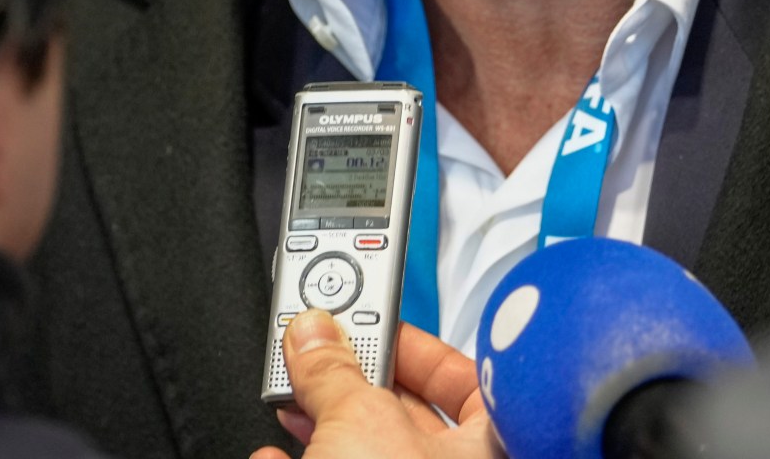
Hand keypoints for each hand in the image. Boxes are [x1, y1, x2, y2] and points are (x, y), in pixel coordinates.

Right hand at [255, 312, 498, 458]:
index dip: (416, 342)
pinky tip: (276, 452)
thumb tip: (313, 336)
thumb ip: (335, 372)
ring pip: (366, 447)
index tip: (374, 323)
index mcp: (492, 442)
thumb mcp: (360, 422)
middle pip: (405, 409)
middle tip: (322, 347)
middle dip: (355, 377)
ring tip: (291, 391)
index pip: (464, 375)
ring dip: (321, 418)